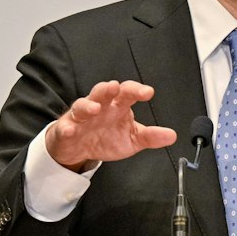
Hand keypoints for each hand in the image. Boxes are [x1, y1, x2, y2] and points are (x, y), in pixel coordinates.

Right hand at [47, 80, 175, 171]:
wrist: (80, 148)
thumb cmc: (107, 137)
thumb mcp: (133, 138)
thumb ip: (151, 136)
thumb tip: (171, 135)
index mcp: (117, 106)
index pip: (128, 93)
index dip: (137, 90)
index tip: (148, 92)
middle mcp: (100, 107)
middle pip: (103, 92)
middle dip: (108, 88)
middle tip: (115, 87)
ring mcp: (82, 117)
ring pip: (82, 105)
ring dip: (88, 105)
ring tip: (95, 108)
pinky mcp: (67, 129)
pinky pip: (65, 127)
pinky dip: (67, 128)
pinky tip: (70, 130)